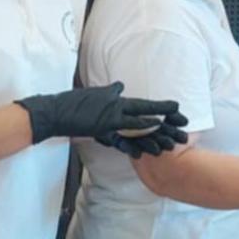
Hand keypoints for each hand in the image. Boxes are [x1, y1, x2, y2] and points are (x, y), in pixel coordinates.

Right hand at [15, 81, 188, 156]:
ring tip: (168, 142)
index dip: (161, 106)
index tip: (177, 107)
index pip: (143, 103)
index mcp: (116, 99)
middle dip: (164, 121)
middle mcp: (116, 110)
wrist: (56, 111)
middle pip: (146, 116)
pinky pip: (119, 142)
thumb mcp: (95, 93)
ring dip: (153, 136)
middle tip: (182, 125)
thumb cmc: (74, 101)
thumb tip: (121, 86)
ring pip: (136, 130)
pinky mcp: (100, 132)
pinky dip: (131, 147)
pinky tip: (142, 152)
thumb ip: (111, 91)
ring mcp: (109, 122)